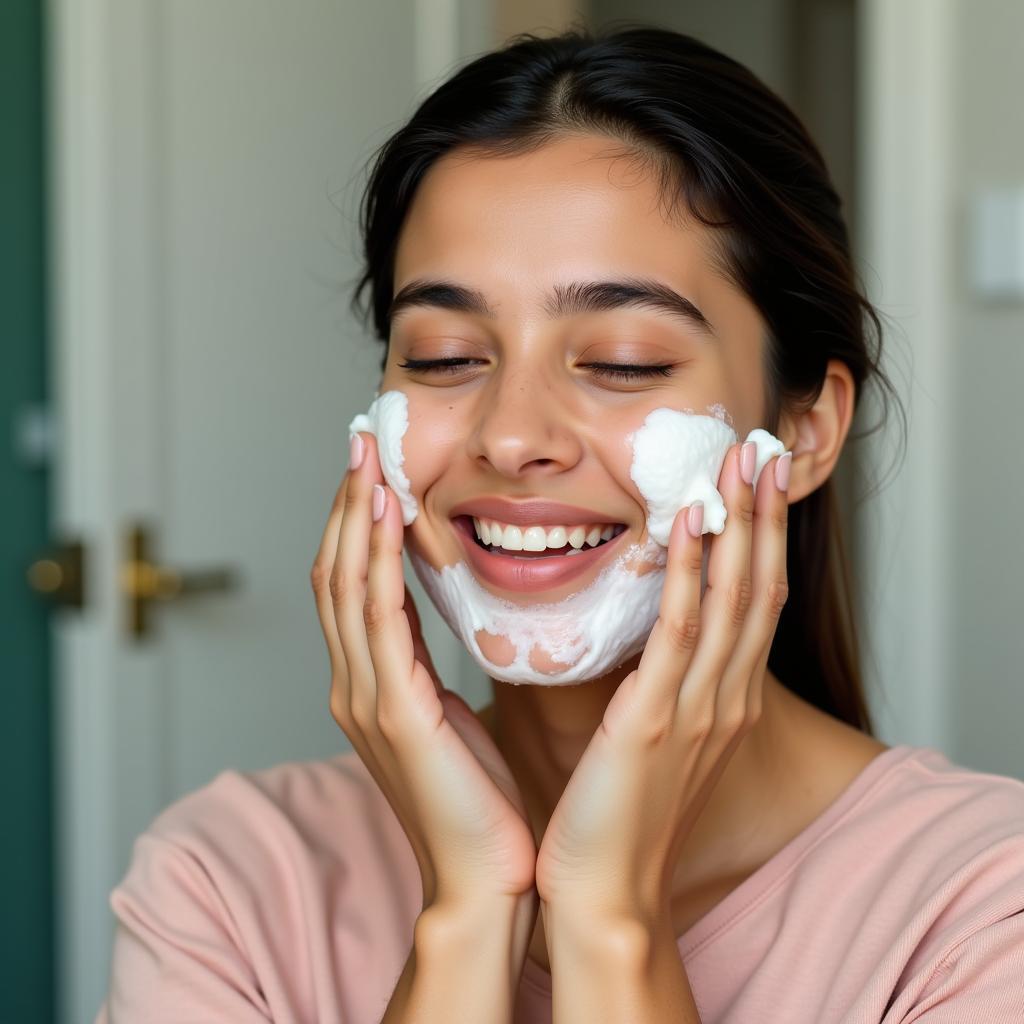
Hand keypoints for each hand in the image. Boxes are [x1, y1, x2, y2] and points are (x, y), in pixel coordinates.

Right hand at [310, 432, 537, 910]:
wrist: (484, 881)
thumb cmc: (478, 802)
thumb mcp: (450, 717)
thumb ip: (429, 668)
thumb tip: (443, 620)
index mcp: (370, 684)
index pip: (352, 585)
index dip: (357, 525)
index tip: (374, 469)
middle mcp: (354, 683)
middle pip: (337, 572)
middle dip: (347, 503)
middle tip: (360, 440)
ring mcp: (365, 697)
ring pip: (347, 584)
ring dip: (356, 516)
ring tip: (367, 457)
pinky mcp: (392, 712)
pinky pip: (380, 618)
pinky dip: (378, 560)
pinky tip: (388, 515)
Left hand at [534, 442, 791, 923]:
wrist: (605, 894)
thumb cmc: (621, 818)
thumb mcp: (659, 741)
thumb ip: (667, 688)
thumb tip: (655, 642)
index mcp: (723, 701)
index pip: (755, 603)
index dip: (762, 539)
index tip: (758, 484)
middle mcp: (725, 698)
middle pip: (761, 588)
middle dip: (765, 516)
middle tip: (765, 450)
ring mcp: (699, 708)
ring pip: (734, 598)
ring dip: (742, 525)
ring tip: (743, 464)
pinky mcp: (657, 718)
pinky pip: (682, 632)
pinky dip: (692, 574)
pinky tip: (692, 524)